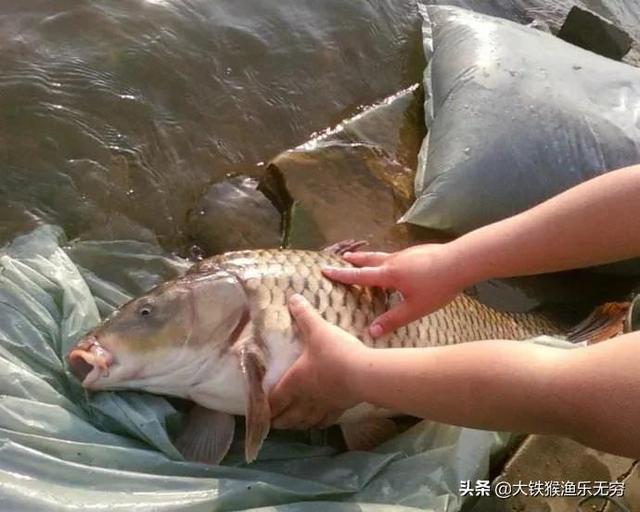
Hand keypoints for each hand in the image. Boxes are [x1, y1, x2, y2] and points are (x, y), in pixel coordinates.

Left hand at [269, 294, 366, 429]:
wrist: (364, 373)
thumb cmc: (335, 352)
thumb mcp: (317, 329)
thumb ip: (305, 315)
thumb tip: (293, 298)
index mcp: (295, 381)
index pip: (275, 399)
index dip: (266, 405)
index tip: (261, 409)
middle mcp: (306, 398)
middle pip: (288, 417)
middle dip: (279, 420)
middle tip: (273, 421)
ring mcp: (324, 406)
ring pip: (305, 421)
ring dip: (296, 424)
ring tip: (293, 424)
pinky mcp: (340, 409)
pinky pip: (326, 420)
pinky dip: (319, 423)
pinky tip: (319, 422)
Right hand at [323, 243, 470, 336]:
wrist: (461, 261)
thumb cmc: (437, 287)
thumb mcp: (414, 308)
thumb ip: (392, 320)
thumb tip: (370, 332)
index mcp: (388, 275)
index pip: (359, 276)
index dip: (341, 275)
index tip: (324, 269)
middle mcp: (393, 261)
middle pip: (368, 260)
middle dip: (354, 260)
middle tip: (341, 258)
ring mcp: (406, 254)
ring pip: (382, 256)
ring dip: (369, 257)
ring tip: (363, 258)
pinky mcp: (418, 252)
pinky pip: (396, 256)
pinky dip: (387, 259)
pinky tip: (395, 264)